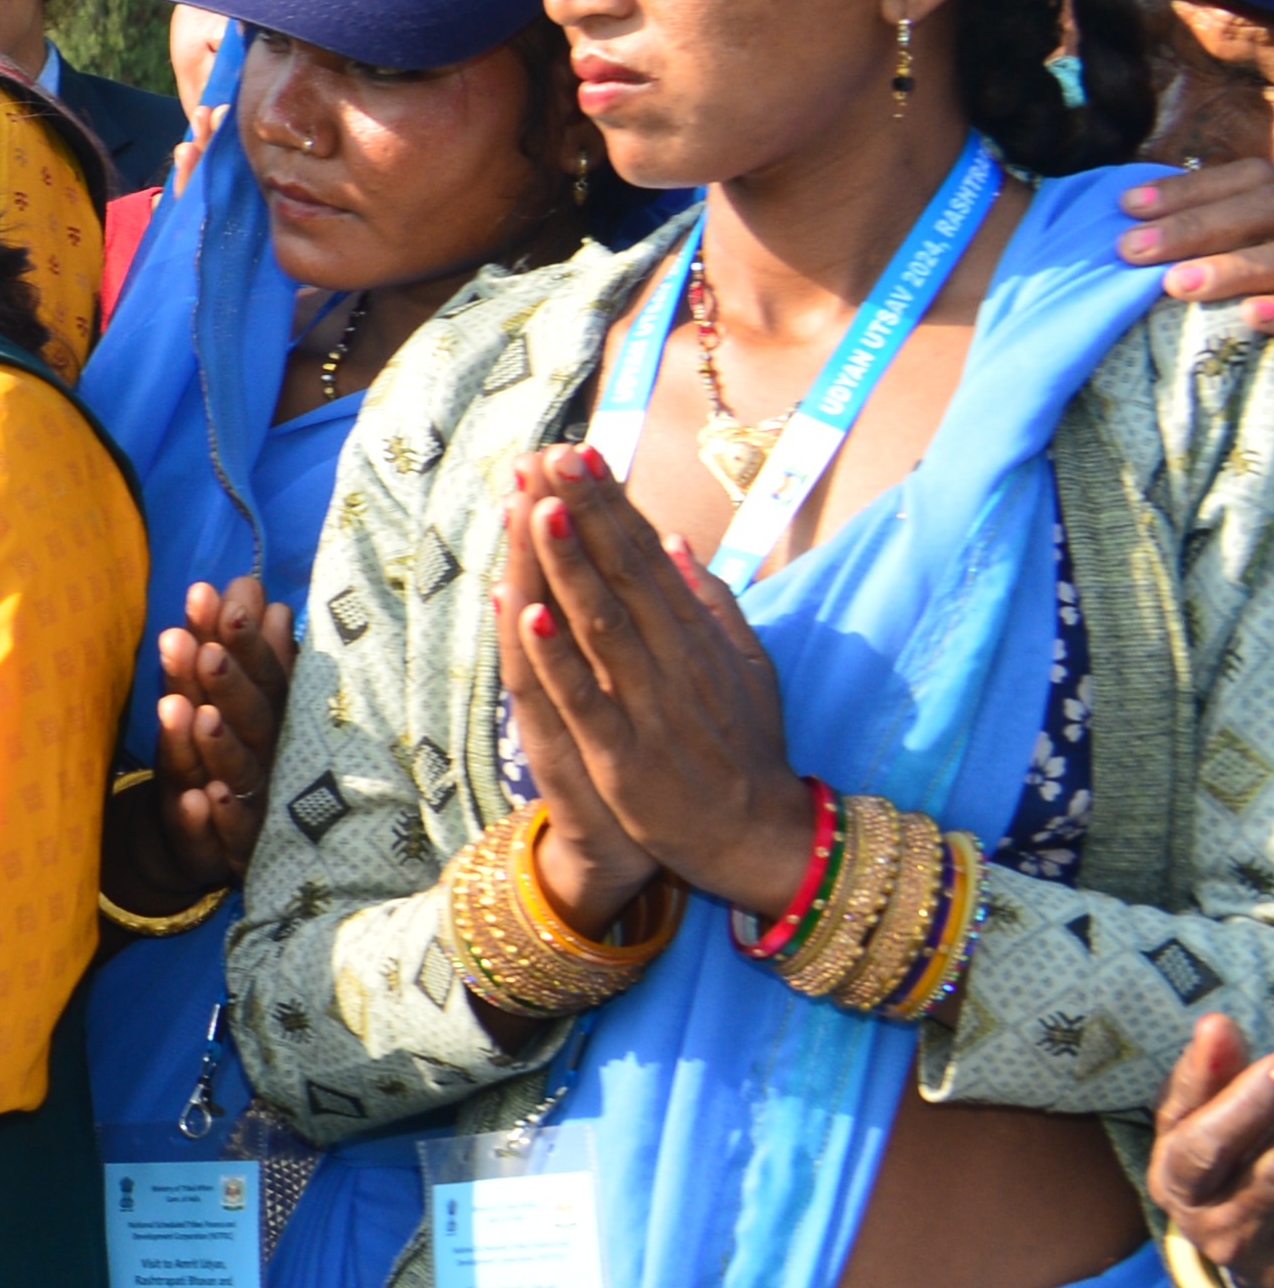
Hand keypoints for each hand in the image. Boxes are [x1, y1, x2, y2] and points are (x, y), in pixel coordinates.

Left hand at [108, 574, 294, 908]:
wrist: (205, 843)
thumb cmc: (226, 753)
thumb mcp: (228, 699)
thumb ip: (242, 651)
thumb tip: (255, 591)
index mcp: (272, 718)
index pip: (263, 674)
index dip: (242, 638)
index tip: (213, 595)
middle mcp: (268, 759)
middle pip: (254, 720)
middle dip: (231, 684)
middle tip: (207, 649)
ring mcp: (252, 806)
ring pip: (239, 774)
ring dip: (219, 745)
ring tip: (196, 713)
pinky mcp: (230, 853)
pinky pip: (225, 838)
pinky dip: (211, 819)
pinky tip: (199, 798)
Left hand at [495, 445, 809, 920]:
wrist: (760, 836)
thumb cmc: (744, 747)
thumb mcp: (744, 666)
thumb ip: (710, 602)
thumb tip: (674, 540)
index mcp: (692, 637)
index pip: (644, 556)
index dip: (609, 503)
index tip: (577, 450)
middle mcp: (672, 661)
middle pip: (621, 575)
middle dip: (584, 512)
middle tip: (551, 454)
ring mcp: (647, 706)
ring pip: (598, 624)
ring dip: (565, 565)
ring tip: (537, 507)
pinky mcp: (622, 755)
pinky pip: (583, 697)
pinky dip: (555, 655)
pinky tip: (527, 611)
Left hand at [1119, 158, 1273, 333]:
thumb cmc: (1249, 253)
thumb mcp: (1237, 229)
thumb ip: (1204, 221)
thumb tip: (1131, 222)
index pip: (1244, 178)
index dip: (1188, 190)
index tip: (1128, 204)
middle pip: (1263, 210)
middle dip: (1194, 228)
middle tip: (1133, 248)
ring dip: (1234, 269)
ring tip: (1177, 283)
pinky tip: (1250, 315)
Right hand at [1154, 1013, 1273, 1287]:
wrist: (1263, 1261)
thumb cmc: (1233, 1178)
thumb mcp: (1208, 1134)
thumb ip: (1213, 1084)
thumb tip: (1216, 1024)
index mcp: (1171, 1173)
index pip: (1177, 1116)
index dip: (1199, 1074)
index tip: (1220, 1026)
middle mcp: (1195, 1211)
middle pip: (1210, 1149)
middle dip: (1245, 1101)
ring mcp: (1241, 1241)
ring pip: (1264, 1179)